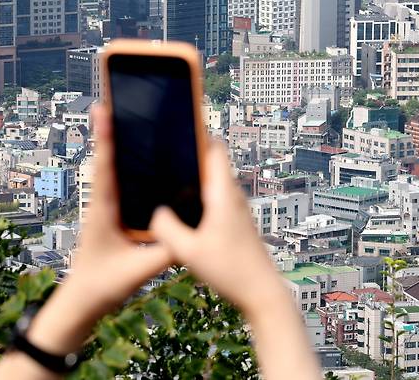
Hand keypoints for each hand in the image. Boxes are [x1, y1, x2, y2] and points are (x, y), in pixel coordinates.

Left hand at [26, 105, 172, 354]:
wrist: (83, 301)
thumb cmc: (104, 284)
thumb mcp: (139, 269)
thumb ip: (165, 252)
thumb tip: (193, 231)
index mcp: (103, 211)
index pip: (105, 168)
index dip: (105, 138)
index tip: (103, 109)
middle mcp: (103, 204)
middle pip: (109, 160)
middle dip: (113, 130)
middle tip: (117, 100)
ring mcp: (108, 209)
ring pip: (114, 170)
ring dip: (119, 144)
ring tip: (129, 119)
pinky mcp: (114, 216)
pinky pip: (121, 184)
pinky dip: (127, 165)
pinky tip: (141, 159)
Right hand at [150, 142, 284, 316]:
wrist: (262, 292)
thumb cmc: (231, 270)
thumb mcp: (188, 251)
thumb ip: (167, 229)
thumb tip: (156, 213)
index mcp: (224, 194)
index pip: (216, 149)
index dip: (198, 134)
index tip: (178, 125)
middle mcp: (234, 197)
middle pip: (213, 164)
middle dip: (190, 156)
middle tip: (164, 154)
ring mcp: (237, 210)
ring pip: (214, 183)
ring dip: (195, 179)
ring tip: (168, 180)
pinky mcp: (237, 223)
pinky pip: (216, 200)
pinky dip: (201, 197)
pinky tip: (184, 211)